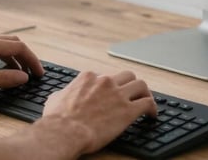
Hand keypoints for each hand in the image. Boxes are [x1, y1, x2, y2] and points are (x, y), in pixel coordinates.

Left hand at [0, 33, 44, 98]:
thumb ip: (4, 78)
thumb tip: (23, 77)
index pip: (18, 47)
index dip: (31, 59)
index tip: (38, 72)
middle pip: (11, 42)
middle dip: (24, 57)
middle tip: (33, 72)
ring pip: (1, 44)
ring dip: (13, 57)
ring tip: (19, 74)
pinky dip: (1, 57)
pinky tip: (1, 69)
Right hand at [42, 70, 156, 153]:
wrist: (65, 131)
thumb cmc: (58, 119)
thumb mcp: (55, 98)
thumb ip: (64, 93)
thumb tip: (61, 96)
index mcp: (88, 77)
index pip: (105, 76)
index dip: (110, 86)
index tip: (111, 95)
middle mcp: (105, 82)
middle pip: (126, 75)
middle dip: (130, 84)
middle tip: (132, 94)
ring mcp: (117, 95)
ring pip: (141, 85)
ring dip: (144, 93)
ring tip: (146, 102)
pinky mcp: (127, 111)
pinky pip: (147, 103)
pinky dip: (152, 108)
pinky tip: (151, 115)